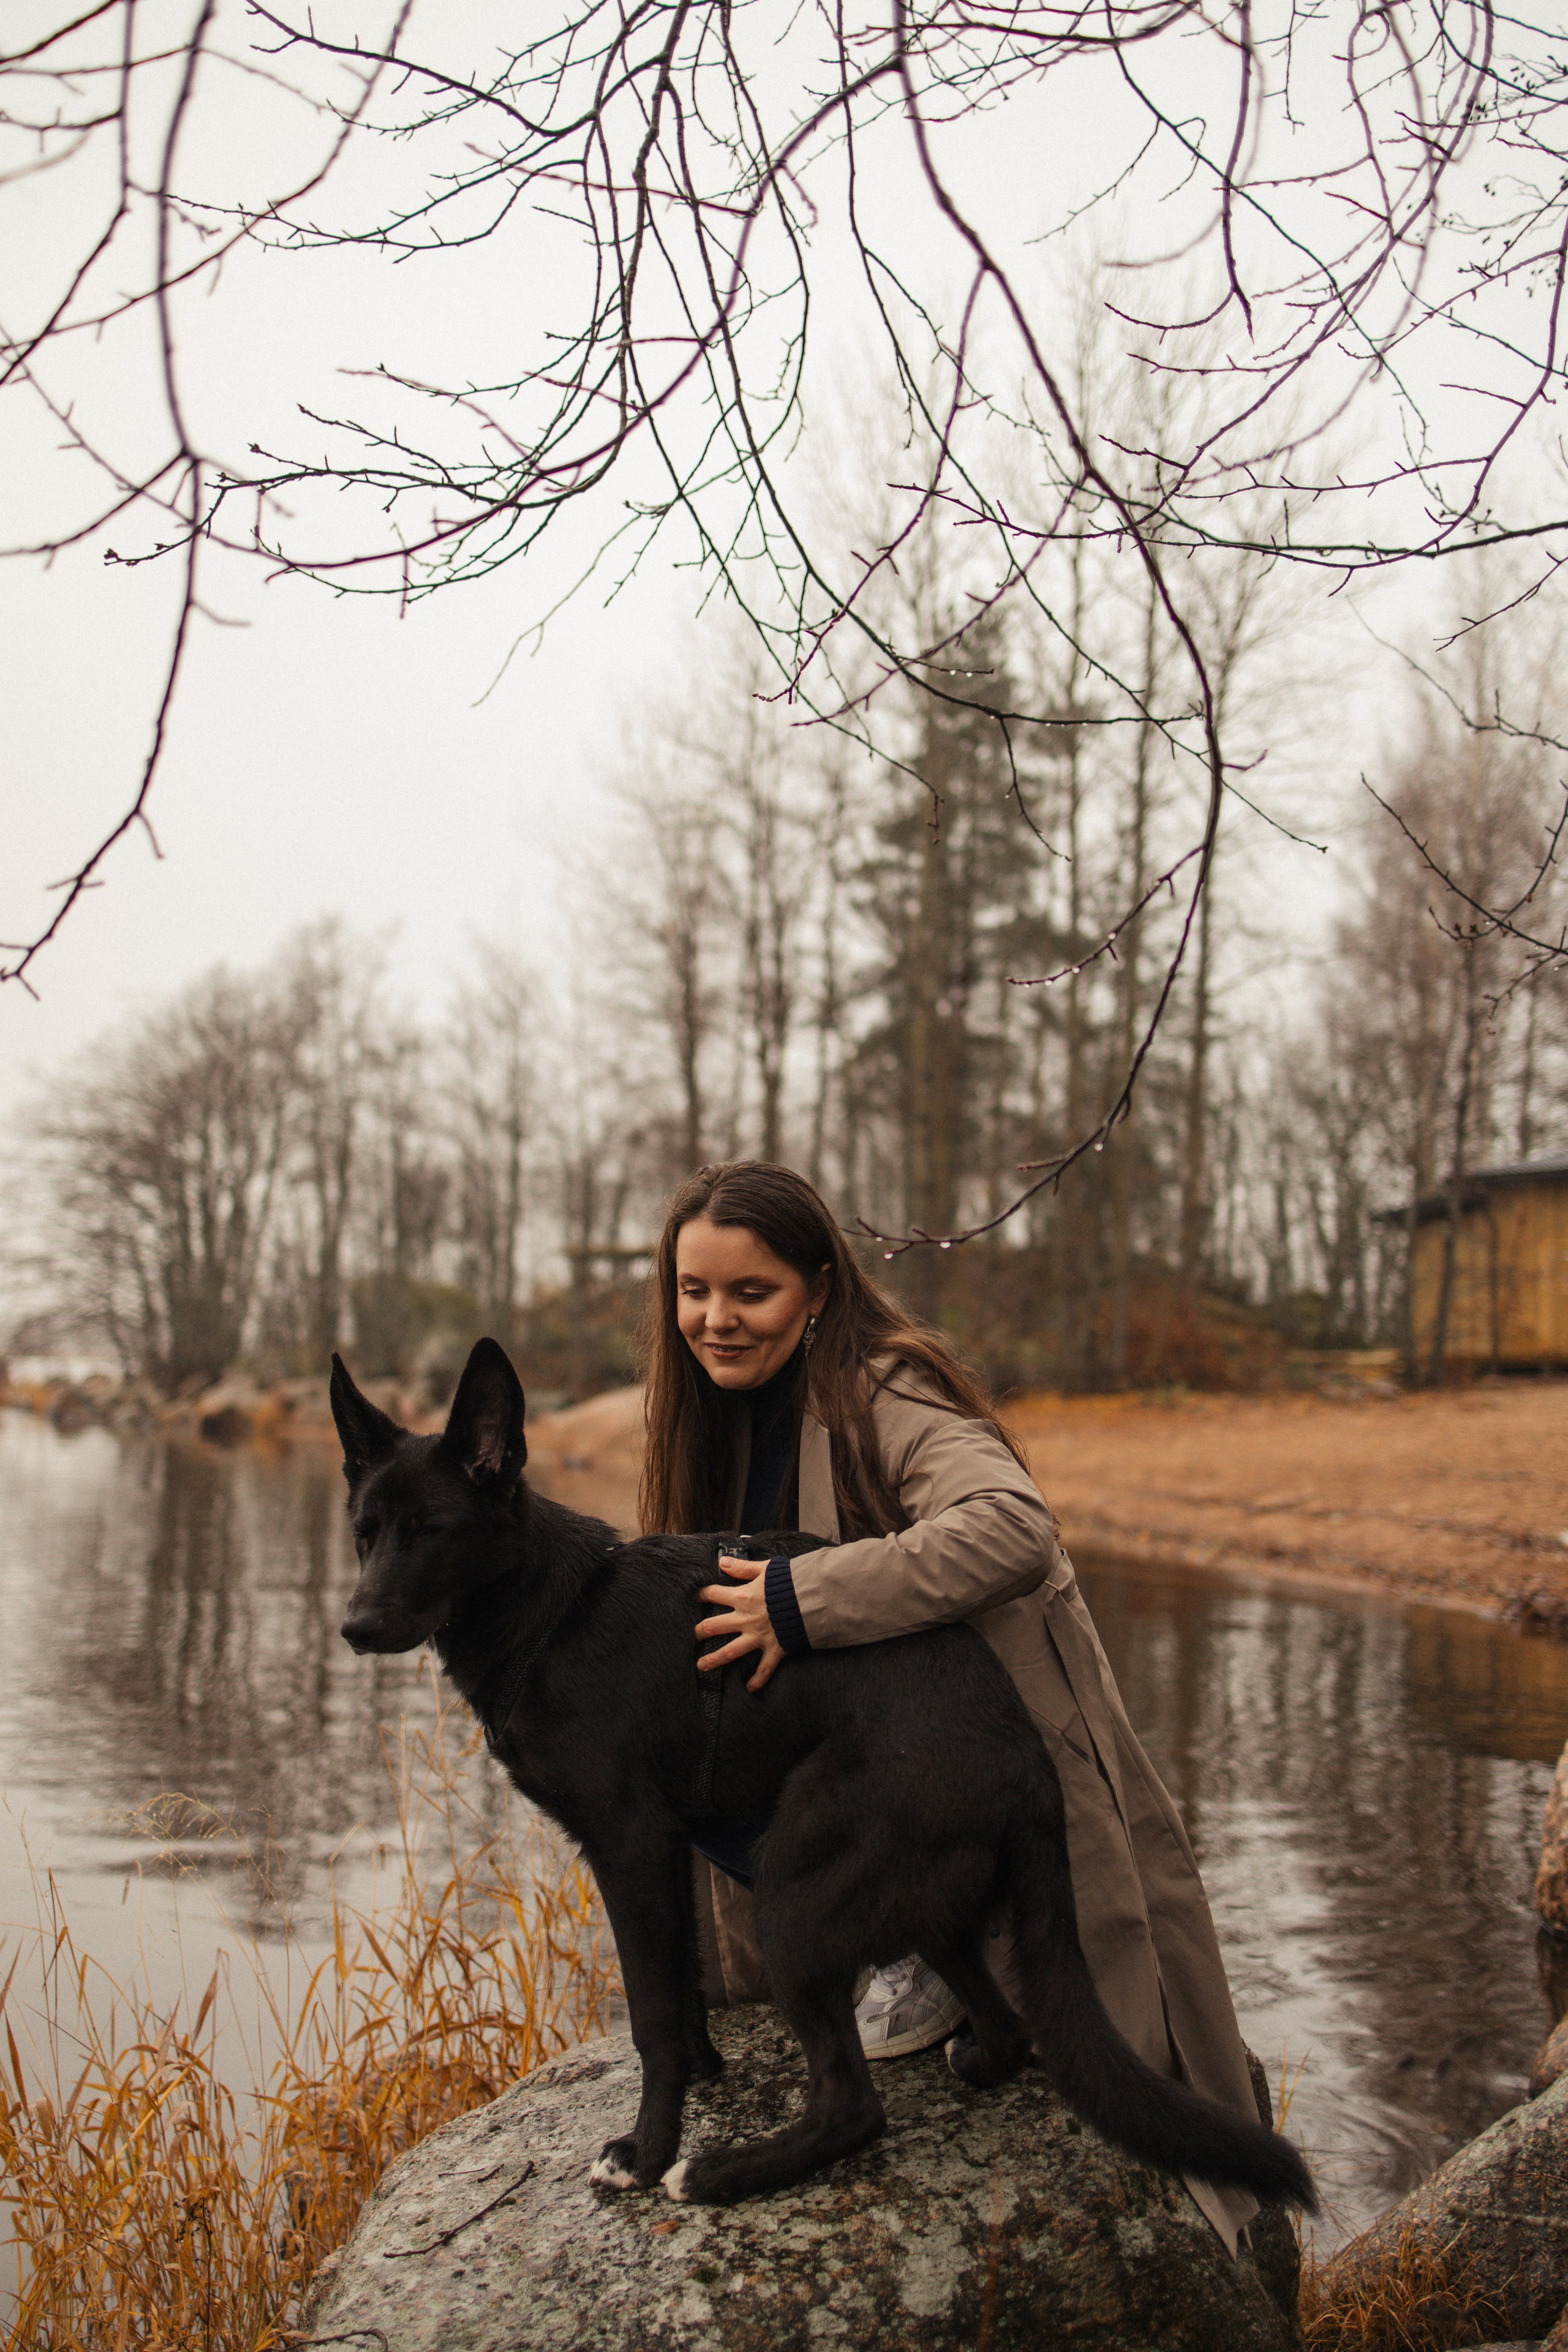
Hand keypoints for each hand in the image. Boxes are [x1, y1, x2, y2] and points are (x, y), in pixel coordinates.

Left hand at [696, 1556, 785, 1692]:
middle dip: (699, 1632)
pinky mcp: (774, 1649)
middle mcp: (746, 1619)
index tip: (695, 1597)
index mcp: (743, 1597)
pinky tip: (749, 1689)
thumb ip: (743, 1567)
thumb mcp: (766, 1568)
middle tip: (690, 1636)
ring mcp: (759, 1636)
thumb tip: (722, 1562)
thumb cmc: (790, 1581)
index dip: (702, 1594)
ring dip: (714, 1659)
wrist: (813, 1598)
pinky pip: (764, 1669)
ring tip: (700, 1665)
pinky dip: (758, 1680)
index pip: (714, 1594)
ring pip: (730, 1651)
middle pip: (714, 1626)